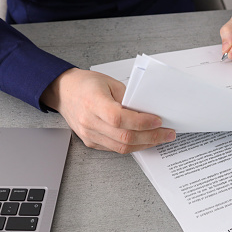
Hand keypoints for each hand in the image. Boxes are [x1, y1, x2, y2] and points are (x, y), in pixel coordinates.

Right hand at [41, 68, 175, 152]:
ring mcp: (89, 135)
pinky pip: (115, 149)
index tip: (159, 121)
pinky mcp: (91, 142)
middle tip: (168, 134)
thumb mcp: (110, 82)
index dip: (141, 122)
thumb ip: (129, 98)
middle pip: (124, 137)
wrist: (63, 93)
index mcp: (93, 102)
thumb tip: (149, 112)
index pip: (120, 118)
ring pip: (122, 147)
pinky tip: (145, 140)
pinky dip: (133, 145)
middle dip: (151, 137)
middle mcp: (89, 122)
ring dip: (145, 144)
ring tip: (161, 138)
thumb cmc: (86, 84)